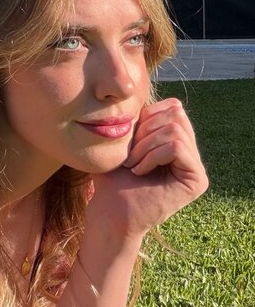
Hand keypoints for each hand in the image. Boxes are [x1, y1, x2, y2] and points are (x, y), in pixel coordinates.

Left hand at [87, 98, 208, 239]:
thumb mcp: (126, 138)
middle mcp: (191, 153)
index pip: (173, 107)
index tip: (128, 141)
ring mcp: (196, 167)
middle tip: (130, 156)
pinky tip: (139, 171)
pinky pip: (176, 146)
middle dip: (146, 130)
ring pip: (175, 129)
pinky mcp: (198, 180)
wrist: (109, 209)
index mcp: (177, 141)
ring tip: (133, 165)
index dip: (147, 117)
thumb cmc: (112, 176)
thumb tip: (151, 97)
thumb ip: (143, 118)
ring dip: (145, 145)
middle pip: (177, 113)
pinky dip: (152, 155)